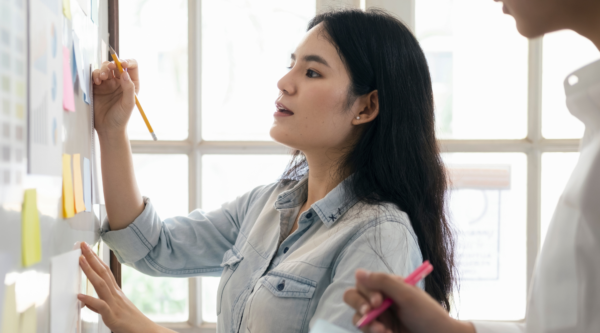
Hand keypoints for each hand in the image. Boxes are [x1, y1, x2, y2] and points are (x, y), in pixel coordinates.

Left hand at [77, 242, 157, 332]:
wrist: (147, 332)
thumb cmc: (131, 323)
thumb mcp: (115, 311)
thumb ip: (100, 305)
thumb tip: (87, 300)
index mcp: (116, 293)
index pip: (105, 272)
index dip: (96, 259)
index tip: (87, 249)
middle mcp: (115, 295)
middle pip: (103, 273)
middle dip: (92, 258)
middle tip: (82, 245)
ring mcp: (115, 305)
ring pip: (101, 285)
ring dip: (90, 271)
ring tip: (80, 260)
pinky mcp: (113, 317)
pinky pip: (101, 307)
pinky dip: (91, 300)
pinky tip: (81, 295)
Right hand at [92, 59, 139, 135]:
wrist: (107, 128)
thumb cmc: (121, 117)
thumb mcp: (128, 103)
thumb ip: (129, 88)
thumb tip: (125, 72)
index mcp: (131, 83)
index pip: (132, 66)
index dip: (127, 61)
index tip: (122, 64)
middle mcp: (120, 81)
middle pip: (116, 65)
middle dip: (112, 65)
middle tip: (109, 70)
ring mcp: (108, 83)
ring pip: (105, 68)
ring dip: (103, 70)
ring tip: (101, 79)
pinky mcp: (96, 87)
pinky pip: (95, 76)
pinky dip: (95, 75)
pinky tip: (96, 82)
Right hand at [344, 270, 475, 332]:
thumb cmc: (428, 315)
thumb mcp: (407, 294)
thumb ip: (383, 282)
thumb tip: (357, 272)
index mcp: (387, 286)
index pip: (363, 282)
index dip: (366, 291)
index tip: (379, 301)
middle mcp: (380, 300)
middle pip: (352, 297)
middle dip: (359, 305)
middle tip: (370, 313)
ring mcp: (379, 317)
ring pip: (356, 316)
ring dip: (367, 323)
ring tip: (383, 331)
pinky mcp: (379, 330)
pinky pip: (365, 330)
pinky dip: (372, 332)